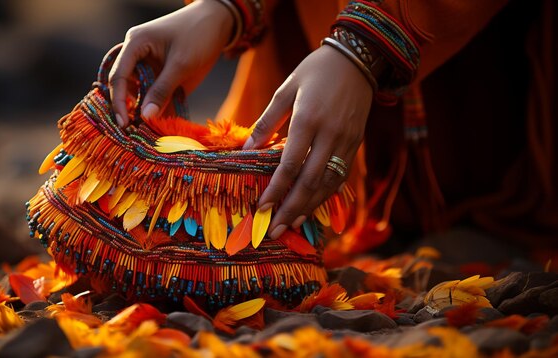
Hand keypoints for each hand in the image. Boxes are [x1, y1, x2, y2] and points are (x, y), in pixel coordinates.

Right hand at [109, 0, 233, 126]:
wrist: (220, 23)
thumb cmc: (198, 35)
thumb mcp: (181, 64)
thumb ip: (162, 90)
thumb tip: (145, 116)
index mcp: (135, 44)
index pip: (118, 76)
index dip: (118, 101)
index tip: (124, 124)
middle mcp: (137, 55)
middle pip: (124, 86)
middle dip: (129, 108)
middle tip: (133, 132)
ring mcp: (149, 65)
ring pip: (139, 92)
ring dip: (144, 110)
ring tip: (149, 130)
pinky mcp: (161, 74)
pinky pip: (155, 94)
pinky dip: (158, 108)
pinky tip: (162, 124)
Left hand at [243, 45, 372, 238]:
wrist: (358, 59)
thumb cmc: (315, 71)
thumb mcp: (286, 89)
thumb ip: (266, 122)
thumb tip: (246, 150)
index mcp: (308, 120)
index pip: (290, 165)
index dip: (276, 189)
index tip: (261, 208)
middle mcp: (330, 135)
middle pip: (310, 182)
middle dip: (291, 209)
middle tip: (276, 230)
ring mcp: (346, 142)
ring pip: (328, 184)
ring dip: (309, 208)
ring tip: (292, 225)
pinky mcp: (356, 144)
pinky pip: (340, 177)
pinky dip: (326, 195)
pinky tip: (313, 207)